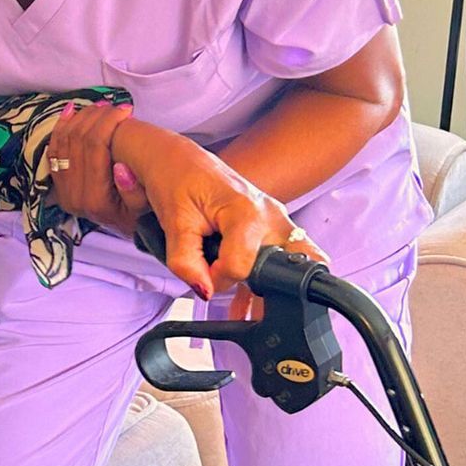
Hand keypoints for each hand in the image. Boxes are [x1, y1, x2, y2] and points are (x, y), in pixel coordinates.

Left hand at [44, 101, 141, 235]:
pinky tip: (71, 111)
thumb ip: (135, 192)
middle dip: (96, 116)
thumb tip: (120, 168)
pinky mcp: (58, 185)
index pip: (95, 147)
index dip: (109, 121)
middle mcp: (73, 195)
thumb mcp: (146, 210)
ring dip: (80, 118)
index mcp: (95, 199)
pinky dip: (61, 128)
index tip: (126, 109)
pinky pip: (53, 150)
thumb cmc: (138, 216)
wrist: (123, 228)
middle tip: (113, 105)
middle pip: (78, 140)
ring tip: (99, 106)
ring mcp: (62, 190)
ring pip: (63, 141)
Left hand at [108, 119, 317, 299]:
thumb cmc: (177, 181)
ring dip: (268, 290)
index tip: (202, 272)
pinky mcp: (274, 227)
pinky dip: (268, 283)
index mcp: (247, 212)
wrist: (181, 160)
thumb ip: (186, 261)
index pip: (241, 267)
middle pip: (284, 269)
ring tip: (243, 305)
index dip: (218, 278)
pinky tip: (247, 301)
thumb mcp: (174, 223)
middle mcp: (271, 216)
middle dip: (261, 291)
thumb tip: (204, 290)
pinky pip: (283, 261)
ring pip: (291, 267)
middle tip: (233, 290)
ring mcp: (277, 221)